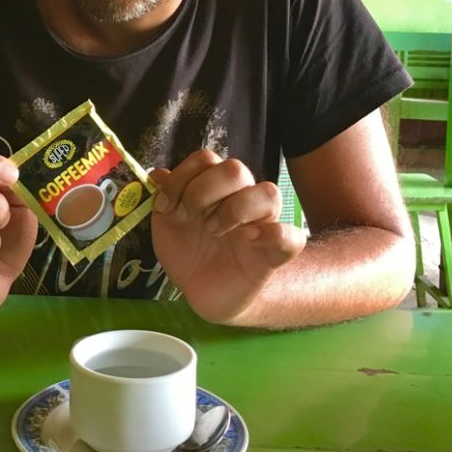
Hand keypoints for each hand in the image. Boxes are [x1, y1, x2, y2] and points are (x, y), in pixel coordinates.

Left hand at [150, 150, 306, 324]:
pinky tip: (250, 239)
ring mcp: (262, 223)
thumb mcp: (167, 226)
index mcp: (215, 187)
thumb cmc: (189, 252)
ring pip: (268, 192)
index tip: (165, 207)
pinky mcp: (275, 253)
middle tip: (189, 217)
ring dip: (234, 209)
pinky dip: (276, 234)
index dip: (182, 177)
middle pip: (235, 169)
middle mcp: (241, 197)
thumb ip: (164, 197)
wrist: (203, 292)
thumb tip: (158, 173)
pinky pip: (293, 236)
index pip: (206, 160)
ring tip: (214, 231)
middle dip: (204, 190)